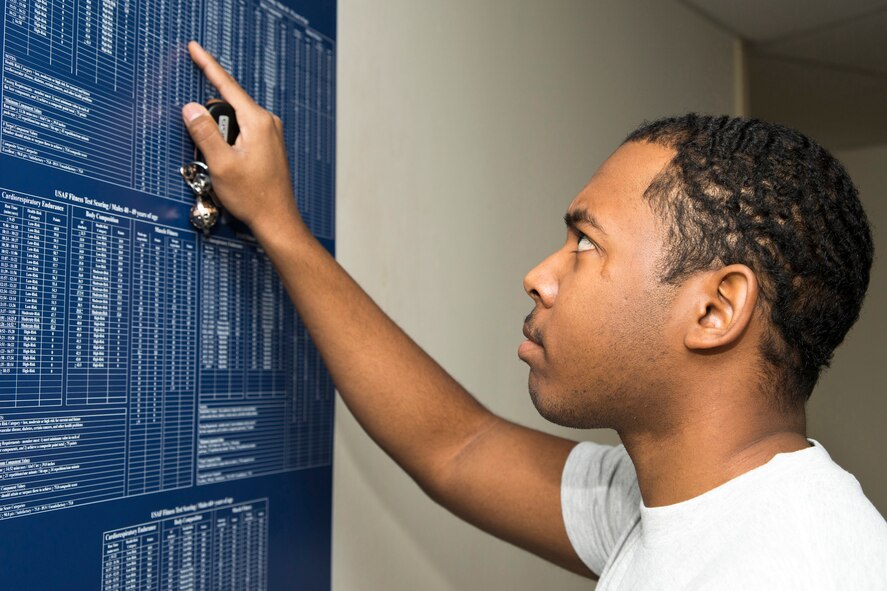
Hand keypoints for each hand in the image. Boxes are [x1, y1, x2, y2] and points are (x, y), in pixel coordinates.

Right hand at [181, 41, 303, 236]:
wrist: (276, 219)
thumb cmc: (254, 196)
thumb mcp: (221, 165)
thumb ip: (204, 133)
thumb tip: (191, 108)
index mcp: (258, 122)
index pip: (227, 85)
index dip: (208, 65)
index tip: (195, 48)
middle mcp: (268, 123)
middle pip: (227, 107)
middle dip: (211, 123)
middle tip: (212, 153)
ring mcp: (270, 134)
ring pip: (233, 122)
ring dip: (220, 138)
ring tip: (224, 166)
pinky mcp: (268, 145)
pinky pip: (241, 133)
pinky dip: (229, 145)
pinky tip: (231, 166)